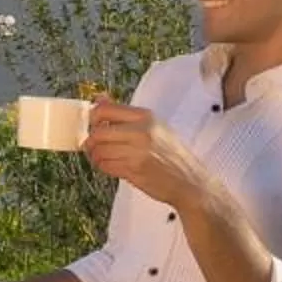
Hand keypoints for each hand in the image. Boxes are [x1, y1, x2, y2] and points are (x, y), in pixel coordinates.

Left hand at [84, 101, 203, 205]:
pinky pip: (106, 166)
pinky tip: (112, 166)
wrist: (190, 182)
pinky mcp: (134, 170)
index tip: (92, 125)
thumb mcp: (153, 127)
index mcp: (145, 116)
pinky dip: (103, 167)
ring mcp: (137, 152)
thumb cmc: (171, 154)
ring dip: (96, 156)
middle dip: (91, 141)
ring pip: (99, 151)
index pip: (104, 110)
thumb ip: (124, 115)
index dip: (92, 118)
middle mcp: (141, 131)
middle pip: (98, 132)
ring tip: (103, 158)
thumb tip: (99, 99)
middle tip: (93, 146)